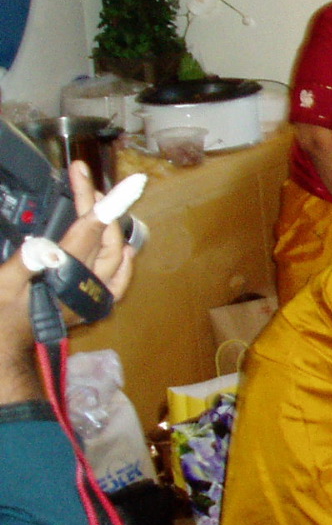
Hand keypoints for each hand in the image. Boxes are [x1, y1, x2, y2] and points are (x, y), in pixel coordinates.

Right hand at [0, 161, 135, 382]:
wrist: (7, 349)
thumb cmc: (1, 317)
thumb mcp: (3, 286)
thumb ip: (25, 264)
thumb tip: (42, 245)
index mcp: (65, 275)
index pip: (88, 229)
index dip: (94, 200)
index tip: (91, 175)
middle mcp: (86, 285)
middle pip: (102, 236)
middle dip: (97, 205)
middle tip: (83, 180)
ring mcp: (92, 295)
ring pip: (115, 254)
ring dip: (109, 228)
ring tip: (99, 203)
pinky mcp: (90, 304)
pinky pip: (118, 281)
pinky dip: (124, 263)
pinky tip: (125, 251)